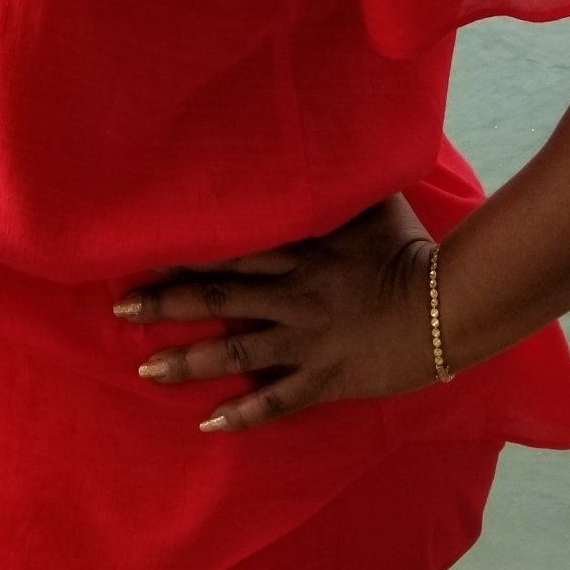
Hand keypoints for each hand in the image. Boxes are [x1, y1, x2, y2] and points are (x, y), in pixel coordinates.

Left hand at [111, 196, 442, 434]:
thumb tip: (322, 146)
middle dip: (166, 304)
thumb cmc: (411, 249)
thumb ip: (336, 184)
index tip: (140, 253)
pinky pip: (279, 399)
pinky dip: (244, 413)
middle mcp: (293, 294)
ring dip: (189, 361)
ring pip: (237, 351)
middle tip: (120, 310)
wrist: (449, 304)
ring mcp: (308, 340)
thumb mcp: (371, 205)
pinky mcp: (327, 377)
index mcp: (300, 251)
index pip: (228, 251)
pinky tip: (209, 423)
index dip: (184, 254)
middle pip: (218, 299)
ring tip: (145, 368)